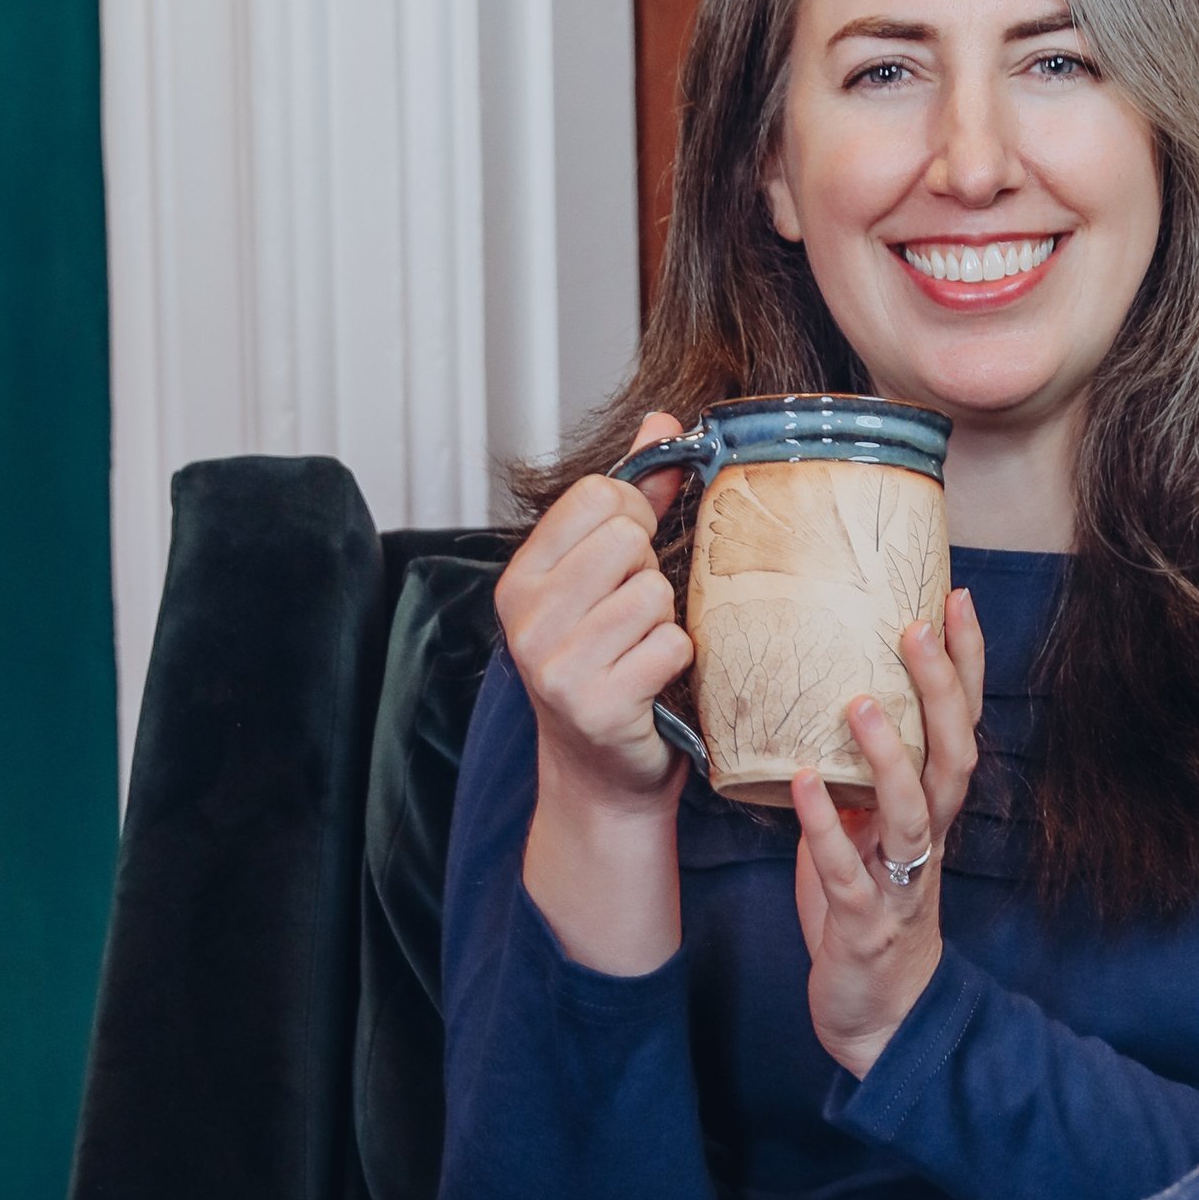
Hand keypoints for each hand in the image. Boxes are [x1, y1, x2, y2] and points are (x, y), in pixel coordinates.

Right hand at [498, 410, 695, 803]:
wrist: (603, 777)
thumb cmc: (608, 672)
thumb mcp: (604, 583)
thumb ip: (634, 501)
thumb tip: (660, 422)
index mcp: (520, 580)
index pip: (597, 496)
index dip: (632, 519)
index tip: (628, 559)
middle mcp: (526, 619)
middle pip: (629, 539)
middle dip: (649, 574)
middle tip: (634, 618)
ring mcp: (556, 664)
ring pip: (654, 592)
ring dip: (666, 622)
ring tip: (641, 653)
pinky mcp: (597, 703)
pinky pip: (673, 644)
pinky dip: (679, 663)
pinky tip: (654, 684)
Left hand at [792, 588, 985, 1075]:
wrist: (879, 1016)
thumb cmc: (867, 911)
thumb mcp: (864, 831)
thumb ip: (854, 774)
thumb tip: (820, 695)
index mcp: (930, 811)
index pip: (960, 725)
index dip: (966, 665)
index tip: (956, 597)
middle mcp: (927, 840)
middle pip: (952, 755)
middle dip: (940, 690)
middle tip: (917, 626)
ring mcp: (902, 883)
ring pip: (912, 812)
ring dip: (888, 755)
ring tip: (857, 700)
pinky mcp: (866, 925)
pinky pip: (848, 873)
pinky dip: (826, 829)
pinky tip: (801, 785)